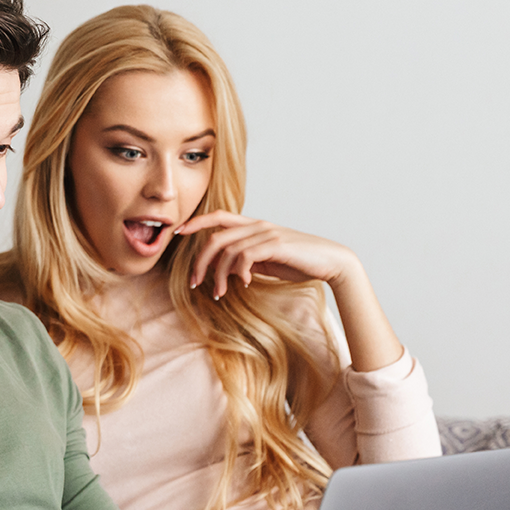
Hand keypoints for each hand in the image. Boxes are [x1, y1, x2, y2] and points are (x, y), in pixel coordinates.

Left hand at [175, 211, 357, 300]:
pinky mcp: (275, 245)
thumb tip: (226, 270)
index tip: (179, 232)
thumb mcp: (267, 262)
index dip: (197, 222)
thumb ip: (246, 261)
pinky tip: (245, 283)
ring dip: (218, 274)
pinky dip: (239, 271)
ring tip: (218, 293)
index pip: (219, 216)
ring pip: (227, 250)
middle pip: (216, 236)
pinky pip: (245, 256)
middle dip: (200, 261)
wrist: (330, 262)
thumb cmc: (299, 262)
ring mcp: (267, 233)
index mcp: (255, 226)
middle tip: (195, 282)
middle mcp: (258, 225)